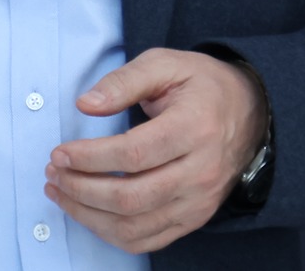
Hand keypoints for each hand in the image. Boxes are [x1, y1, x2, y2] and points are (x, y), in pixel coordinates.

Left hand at [44, 47, 266, 252]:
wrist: (251, 112)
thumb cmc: (202, 85)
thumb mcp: (166, 64)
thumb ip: (124, 81)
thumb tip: (86, 104)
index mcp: (195, 127)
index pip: (133, 154)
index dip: (89, 158)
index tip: (60, 153)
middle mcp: (201, 171)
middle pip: (130, 196)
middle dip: (81, 189)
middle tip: (54, 173)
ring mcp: (199, 201)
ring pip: (134, 225)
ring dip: (88, 214)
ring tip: (61, 192)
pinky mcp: (194, 218)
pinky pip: (147, 239)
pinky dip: (110, 232)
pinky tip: (88, 212)